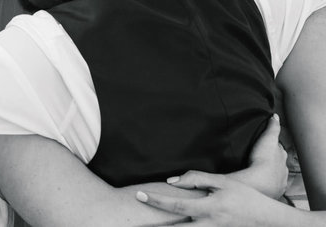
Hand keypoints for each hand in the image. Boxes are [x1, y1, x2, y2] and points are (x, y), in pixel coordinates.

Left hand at [136, 171, 306, 226]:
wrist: (269, 221)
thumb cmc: (245, 198)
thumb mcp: (224, 183)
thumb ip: (197, 180)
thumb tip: (172, 181)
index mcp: (209, 209)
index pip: (176, 206)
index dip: (156, 200)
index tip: (139, 195)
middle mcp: (208, 226)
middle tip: (132, 223)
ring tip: (145, 226)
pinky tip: (167, 226)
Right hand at [231, 114, 287, 197]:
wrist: (261, 181)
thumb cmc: (263, 159)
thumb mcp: (267, 138)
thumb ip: (272, 127)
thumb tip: (275, 116)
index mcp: (281, 155)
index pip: (278, 148)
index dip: (271, 146)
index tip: (264, 144)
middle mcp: (283, 167)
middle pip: (277, 161)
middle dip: (271, 159)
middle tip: (259, 157)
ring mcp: (279, 179)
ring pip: (275, 173)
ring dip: (268, 171)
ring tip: (256, 169)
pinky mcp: (273, 190)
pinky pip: (271, 185)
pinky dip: (266, 182)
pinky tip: (259, 181)